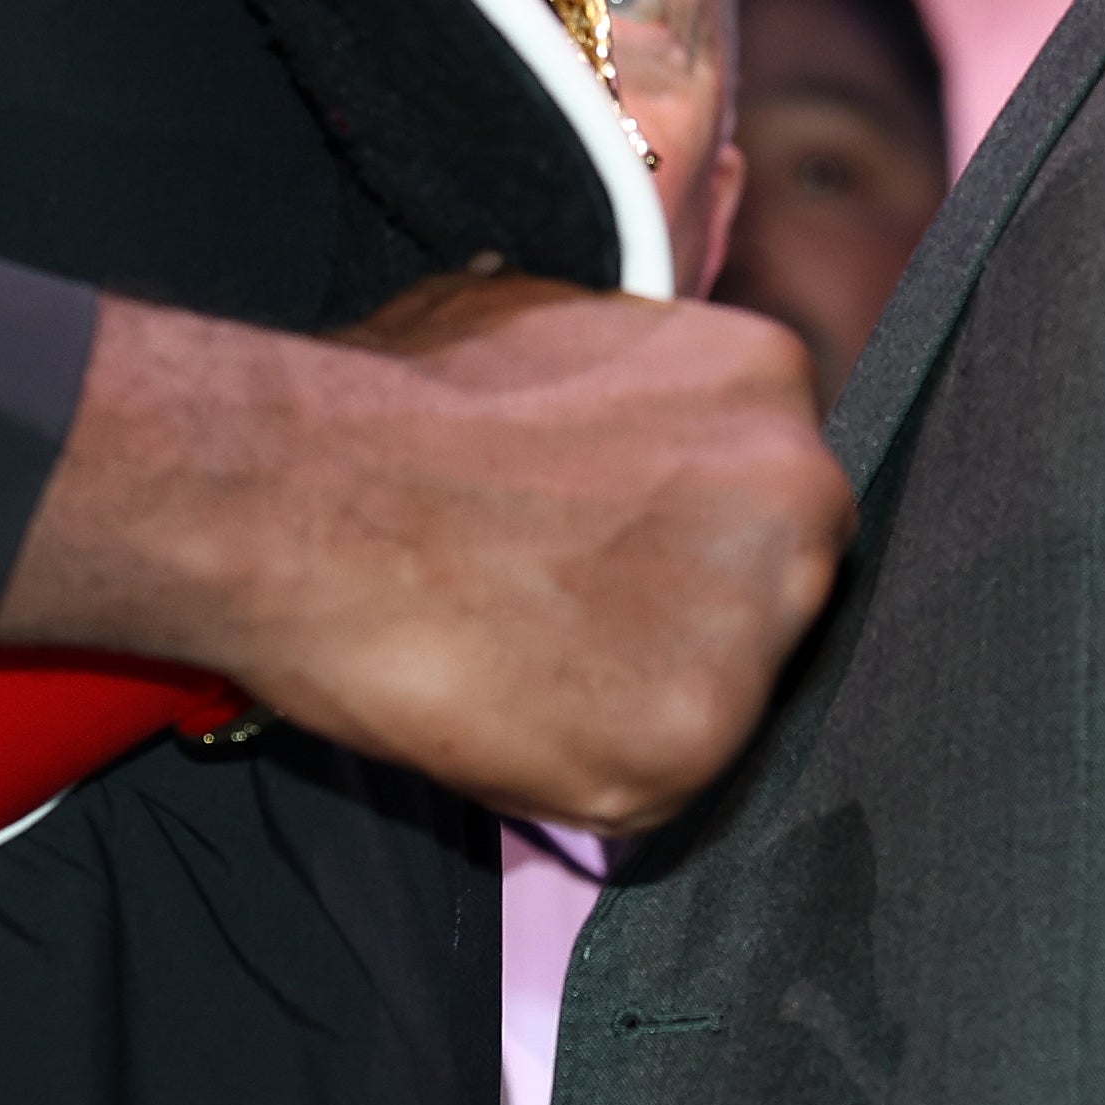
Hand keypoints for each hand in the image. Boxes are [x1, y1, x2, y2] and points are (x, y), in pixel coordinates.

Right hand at [0, 277, 850, 831]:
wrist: (306, 495)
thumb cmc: (396, 404)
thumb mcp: (546, 319)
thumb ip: (623, 375)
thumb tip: (599, 389)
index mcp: (769, 383)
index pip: (771, 485)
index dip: (693, 528)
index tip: (623, 550)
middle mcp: (797, 501)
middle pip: (775, 589)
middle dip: (685, 612)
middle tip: (571, 614)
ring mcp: (753, 629)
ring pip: (722, 696)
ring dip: (636, 696)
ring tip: (521, 657)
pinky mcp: (692, 743)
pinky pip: (654, 786)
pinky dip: (582, 770)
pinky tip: (503, 707)